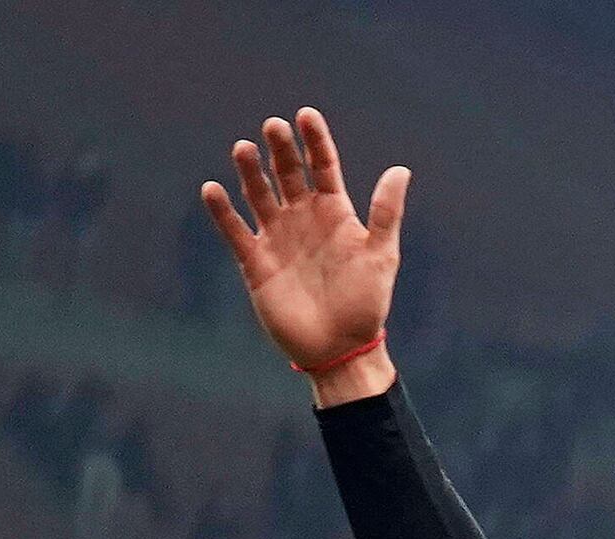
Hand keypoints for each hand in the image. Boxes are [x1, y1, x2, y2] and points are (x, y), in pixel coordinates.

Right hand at [201, 108, 405, 399]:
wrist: (340, 348)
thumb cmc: (366, 304)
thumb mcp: (381, 255)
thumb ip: (386, 212)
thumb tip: (401, 169)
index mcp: (335, 214)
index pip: (322, 167)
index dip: (315, 140)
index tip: (306, 115)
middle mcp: (303, 219)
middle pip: (288, 174)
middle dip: (280, 150)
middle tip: (273, 127)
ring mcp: (277, 237)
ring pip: (258, 194)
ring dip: (250, 171)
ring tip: (245, 149)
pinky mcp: (255, 261)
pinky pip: (234, 230)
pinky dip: (222, 211)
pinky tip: (213, 189)